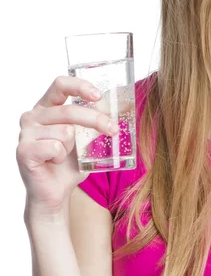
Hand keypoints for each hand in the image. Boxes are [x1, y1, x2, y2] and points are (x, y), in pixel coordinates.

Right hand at [16, 75, 119, 220]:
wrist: (55, 191)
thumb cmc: (70, 162)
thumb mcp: (87, 137)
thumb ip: (96, 122)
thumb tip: (122, 107)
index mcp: (47, 107)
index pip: (61, 85)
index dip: (80, 87)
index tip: (98, 96)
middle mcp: (33, 116)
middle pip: (69, 110)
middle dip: (96, 120)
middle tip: (113, 130)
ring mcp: (25, 133)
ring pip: (65, 131)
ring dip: (73, 147)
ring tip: (64, 155)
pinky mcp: (24, 150)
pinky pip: (55, 147)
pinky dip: (61, 156)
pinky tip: (54, 161)